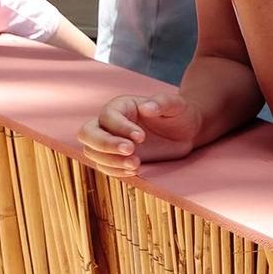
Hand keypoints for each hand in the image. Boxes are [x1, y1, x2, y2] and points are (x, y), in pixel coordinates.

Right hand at [78, 93, 203, 176]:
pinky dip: (115, 170)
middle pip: (88, 134)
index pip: (107, 116)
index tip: (142, 137)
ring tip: (136, 164)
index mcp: (120, 106)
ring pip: (92, 152)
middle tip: (131, 152)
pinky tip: (134, 170)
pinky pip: (103, 166)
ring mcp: (110, 141)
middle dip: (106, 145)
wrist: (185, 132)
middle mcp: (109, 123)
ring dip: (110, 161)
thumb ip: (162, 102)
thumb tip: (147, 107)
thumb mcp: (176, 105)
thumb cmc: (179, 114)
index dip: (120, 128)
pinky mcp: (115, 157)